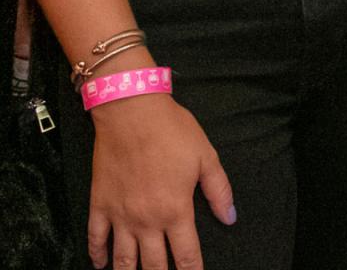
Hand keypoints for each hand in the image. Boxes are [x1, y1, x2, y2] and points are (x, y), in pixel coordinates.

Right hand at [87, 93, 233, 268]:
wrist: (133, 113)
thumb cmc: (171, 131)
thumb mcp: (206, 156)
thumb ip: (218, 190)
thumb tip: (230, 216)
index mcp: (175, 210)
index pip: (186, 255)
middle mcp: (146, 220)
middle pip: (153, 266)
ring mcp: (120, 216)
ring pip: (123, 260)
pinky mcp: (100, 206)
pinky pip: (95, 240)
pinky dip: (97, 256)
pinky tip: (102, 265)